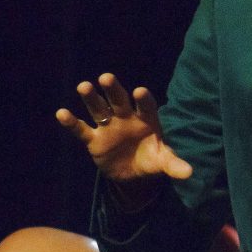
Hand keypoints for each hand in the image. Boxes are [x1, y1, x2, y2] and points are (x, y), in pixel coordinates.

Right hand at [56, 73, 192, 183]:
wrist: (133, 173)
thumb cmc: (151, 159)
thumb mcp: (163, 162)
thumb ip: (174, 165)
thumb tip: (190, 173)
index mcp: (146, 119)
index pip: (146, 106)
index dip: (143, 100)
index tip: (139, 92)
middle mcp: (126, 118)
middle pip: (119, 100)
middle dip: (113, 90)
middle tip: (106, 78)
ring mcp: (108, 127)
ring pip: (99, 109)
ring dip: (91, 98)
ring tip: (84, 86)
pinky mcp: (94, 140)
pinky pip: (82, 130)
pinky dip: (72, 123)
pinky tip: (61, 113)